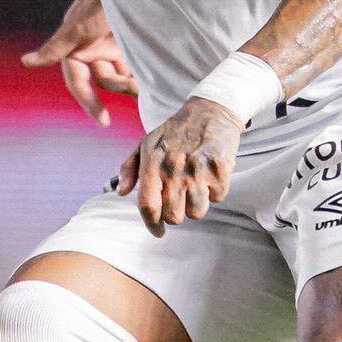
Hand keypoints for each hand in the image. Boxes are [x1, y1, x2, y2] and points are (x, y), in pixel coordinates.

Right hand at [22, 0, 138, 126]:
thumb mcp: (83, 22)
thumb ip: (58, 45)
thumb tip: (26, 61)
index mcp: (76, 44)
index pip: (79, 81)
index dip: (89, 102)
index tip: (104, 122)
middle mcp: (92, 46)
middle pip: (102, 80)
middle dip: (118, 85)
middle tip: (137, 87)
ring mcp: (114, 42)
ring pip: (120, 74)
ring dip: (132, 80)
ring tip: (148, 78)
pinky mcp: (132, 38)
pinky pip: (135, 63)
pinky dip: (142, 70)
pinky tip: (153, 71)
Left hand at [116, 96, 242, 236]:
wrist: (210, 110)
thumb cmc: (175, 131)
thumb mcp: (146, 143)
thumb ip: (129, 168)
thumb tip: (121, 192)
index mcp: (153, 163)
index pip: (147, 205)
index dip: (152, 224)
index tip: (158, 231)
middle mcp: (174, 168)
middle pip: (174, 216)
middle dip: (177, 213)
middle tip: (181, 199)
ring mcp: (198, 168)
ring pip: (197, 212)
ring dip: (197, 204)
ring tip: (196, 185)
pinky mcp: (220, 167)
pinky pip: (218, 197)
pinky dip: (216, 191)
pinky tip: (211, 175)